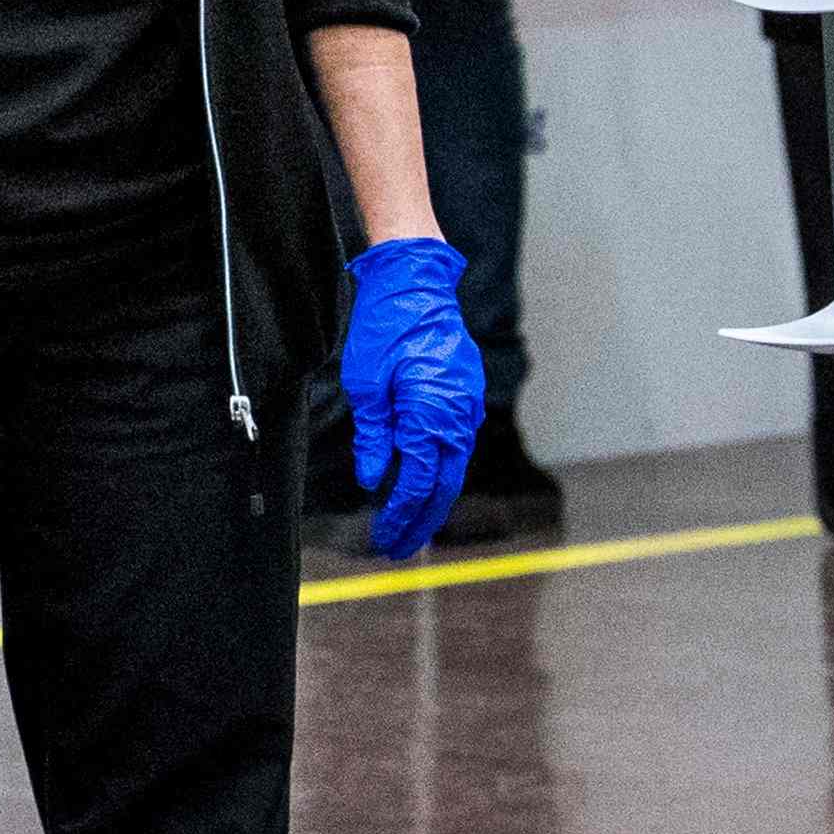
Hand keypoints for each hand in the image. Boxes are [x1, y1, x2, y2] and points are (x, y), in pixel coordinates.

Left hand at [341, 235, 486, 560]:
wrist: (417, 285)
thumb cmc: (387, 329)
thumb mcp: (366, 385)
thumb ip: (374, 436)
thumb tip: (375, 479)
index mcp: (432, 414)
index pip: (418, 481)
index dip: (401, 514)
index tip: (385, 539)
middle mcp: (458, 415)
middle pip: (445, 484)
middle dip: (421, 520)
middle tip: (399, 548)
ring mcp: (466, 405)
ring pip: (453, 466)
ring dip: (432, 498)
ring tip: (408, 526)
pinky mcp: (465, 396)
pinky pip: (455, 443)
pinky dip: (440, 469)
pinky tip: (422, 485)